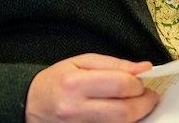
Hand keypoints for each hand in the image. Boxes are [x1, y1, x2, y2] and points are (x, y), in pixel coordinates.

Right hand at [25, 53, 157, 122]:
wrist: (30, 105)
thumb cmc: (57, 80)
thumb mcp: (81, 62)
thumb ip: (115, 64)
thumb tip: (145, 68)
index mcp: (75, 84)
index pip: (120, 85)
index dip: (138, 84)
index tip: (142, 82)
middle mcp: (75, 110)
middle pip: (123, 112)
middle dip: (144, 104)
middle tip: (149, 97)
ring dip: (136, 116)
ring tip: (135, 105)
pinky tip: (122, 115)